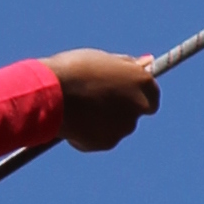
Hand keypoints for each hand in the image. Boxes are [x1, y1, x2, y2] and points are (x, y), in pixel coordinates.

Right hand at [47, 48, 161, 150]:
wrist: (51, 93)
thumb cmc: (77, 70)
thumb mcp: (105, 61)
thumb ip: (127, 67)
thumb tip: (148, 62)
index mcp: (142, 82)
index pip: (151, 96)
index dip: (134, 94)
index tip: (120, 91)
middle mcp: (138, 107)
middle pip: (133, 113)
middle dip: (119, 109)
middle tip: (95, 98)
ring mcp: (124, 127)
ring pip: (116, 127)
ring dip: (103, 121)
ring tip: (80, 106)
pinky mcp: (107, 143)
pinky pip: (100, 138)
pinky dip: (91, 133)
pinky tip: (75, 121)